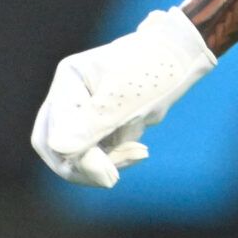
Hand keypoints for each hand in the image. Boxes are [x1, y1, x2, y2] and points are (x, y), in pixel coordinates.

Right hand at [30, 8, 216, 187]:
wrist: (183, 60)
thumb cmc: (157, 70)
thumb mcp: (127, 99)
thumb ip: (93, 125)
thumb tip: (59, 148)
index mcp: (70, 79)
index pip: (53, 133)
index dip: (78, 161)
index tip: (111, 176)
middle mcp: (69, 95)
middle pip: (57, 149)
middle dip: (86, 167)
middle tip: (114, 177)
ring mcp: (82, 110)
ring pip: (77, 155)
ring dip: (107, 162)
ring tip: (139, 152)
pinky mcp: (98, 123)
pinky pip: (96, 153)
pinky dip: (116, 157)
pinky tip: (139, 150)